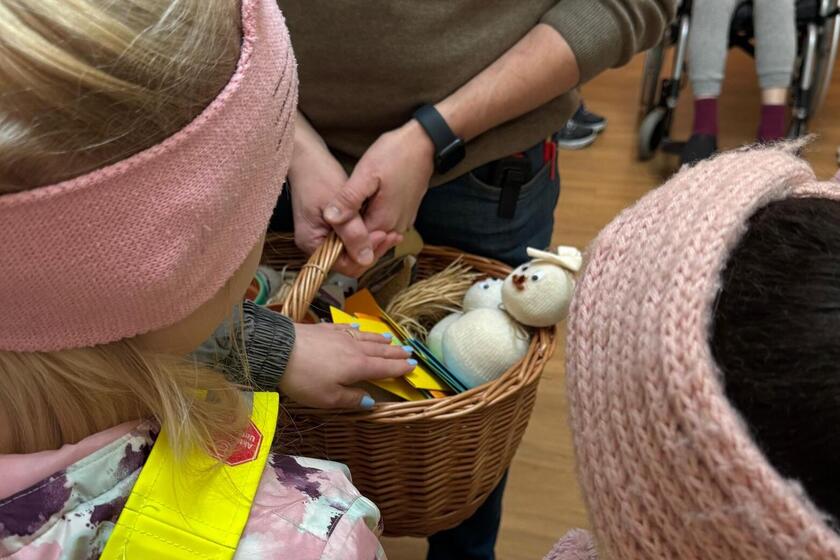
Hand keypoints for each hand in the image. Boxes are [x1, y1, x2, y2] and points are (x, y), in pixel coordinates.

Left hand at [279, 323, 414, 408]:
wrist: (279, 350)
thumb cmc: (304, 379)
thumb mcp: (328, 398)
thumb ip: (351, 398)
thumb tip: (370, 400)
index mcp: (358, 366)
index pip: (384, 368)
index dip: (399, 369)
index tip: (413, 366)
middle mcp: (354, 349)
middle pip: (379, 351)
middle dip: (395, 353)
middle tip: (409, 352)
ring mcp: (339, 336)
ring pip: (365, 337)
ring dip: (380, 339)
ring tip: (390, 339)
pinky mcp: (325, 329)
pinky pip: (347, 328)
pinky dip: (357, 329)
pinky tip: (358, 327)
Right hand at [288, 142, 399, 275]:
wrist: (307, 159)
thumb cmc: (317, 176)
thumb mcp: (337, 205)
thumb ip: (352, 233)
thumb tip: (366, 259)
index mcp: (311, 243)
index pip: (344, 264)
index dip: (365, 253)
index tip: (382, 234)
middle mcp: (315, 246)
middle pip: (349, 261)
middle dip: (371, 249)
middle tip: (392, 234)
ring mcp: (323, 238)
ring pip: (352, 251)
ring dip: (371, 243)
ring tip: (391, 232)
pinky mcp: (331, 231)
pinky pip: (351, 240)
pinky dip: (365, 235)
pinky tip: (380, 227)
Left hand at [324, 120, 434, 245]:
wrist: (425, 143)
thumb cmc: (396, 154)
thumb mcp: (366, 173)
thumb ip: (349, 199)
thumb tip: (330, 219)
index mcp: (383, 221)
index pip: (357, 246)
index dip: (340, 241)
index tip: (327, 229)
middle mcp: (395, 227)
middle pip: (367, 243)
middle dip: (349, 236)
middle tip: (334, 219)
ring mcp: (403, 221)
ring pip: (376, 234)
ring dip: (361, 228)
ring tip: (346, 211)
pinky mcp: (407, 213)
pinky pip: (386, 224)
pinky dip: (373, 220)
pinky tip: (363, 206)